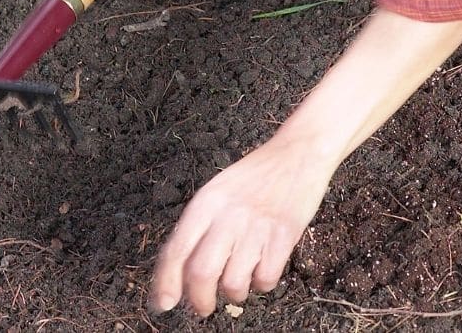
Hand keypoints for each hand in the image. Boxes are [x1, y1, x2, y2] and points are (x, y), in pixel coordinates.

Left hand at [149, 136, 332, 315]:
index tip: (164, 304)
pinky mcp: (284, 235)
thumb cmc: (256, 176)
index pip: (176, 249)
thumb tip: (182, 273)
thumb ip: (201, 226)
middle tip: (203, 308)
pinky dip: (262, 284)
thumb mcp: (219, 190)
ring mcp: (257, 226)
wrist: (298, 153)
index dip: (165, 282)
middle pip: (201, 274)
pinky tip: (263, 269)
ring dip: (234, 294)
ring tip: (239, 282)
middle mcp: (228, 215)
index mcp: (207, 202)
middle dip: (199, 301)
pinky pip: (265, 279)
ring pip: (233, 283)